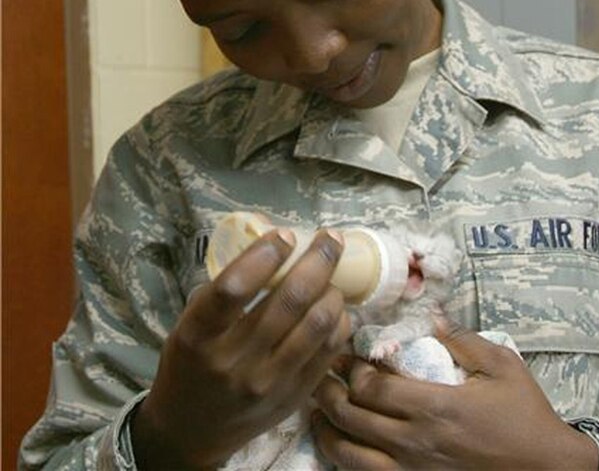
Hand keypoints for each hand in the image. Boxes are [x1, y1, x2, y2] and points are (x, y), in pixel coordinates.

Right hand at [132, 228, 351, 469]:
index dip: (265, 254)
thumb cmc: (189, 366)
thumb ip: (222, 293)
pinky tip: (335, 307)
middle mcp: (234, 361)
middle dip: (318, 260)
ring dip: (333, 290)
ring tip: (332, 276)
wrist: (188, 434)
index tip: (285, 234)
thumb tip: (270, 248)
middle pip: (289, 301)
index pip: (234, 288)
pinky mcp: (293, 397)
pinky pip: (329, 350)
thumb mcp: (187, 327)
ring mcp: (268, 383)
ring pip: (318, 324)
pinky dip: (339, 321)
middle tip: (330, 238)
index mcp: (198, 337)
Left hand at [311, 325, 598, 469]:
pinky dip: (344, 461)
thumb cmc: (524, 415)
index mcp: (435, 406)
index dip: (349, 368)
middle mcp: (415, 441)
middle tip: (320, 373)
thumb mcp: (503, 366)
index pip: (372, 386)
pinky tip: (339, 445)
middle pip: (352, 417)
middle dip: (328, 392)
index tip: (341, 351)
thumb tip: (433, 315)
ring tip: (318, 411)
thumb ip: (464, 339)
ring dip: (327, 430)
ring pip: (350, 455)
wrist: (545, 469)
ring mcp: (412, 470)